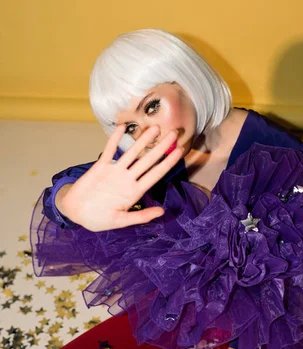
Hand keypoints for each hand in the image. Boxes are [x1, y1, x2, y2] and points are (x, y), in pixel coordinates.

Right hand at [59, 124, 183, 231]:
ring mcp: (115, 171)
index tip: (180, 151)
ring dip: (143, 140)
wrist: (76, 213)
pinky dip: (115, 139)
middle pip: (148, 160)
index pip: (155, 174)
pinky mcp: (100, 167)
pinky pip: (109, 150)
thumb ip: (140, 217)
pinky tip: (123, 128)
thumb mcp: (120, 221)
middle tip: (174, 133)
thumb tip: (162, 212)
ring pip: (132, 152)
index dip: (168, 163)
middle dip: (161, 147)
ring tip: (155, 127)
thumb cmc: (97, 219)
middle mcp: (128, 179)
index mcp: (135, 192)